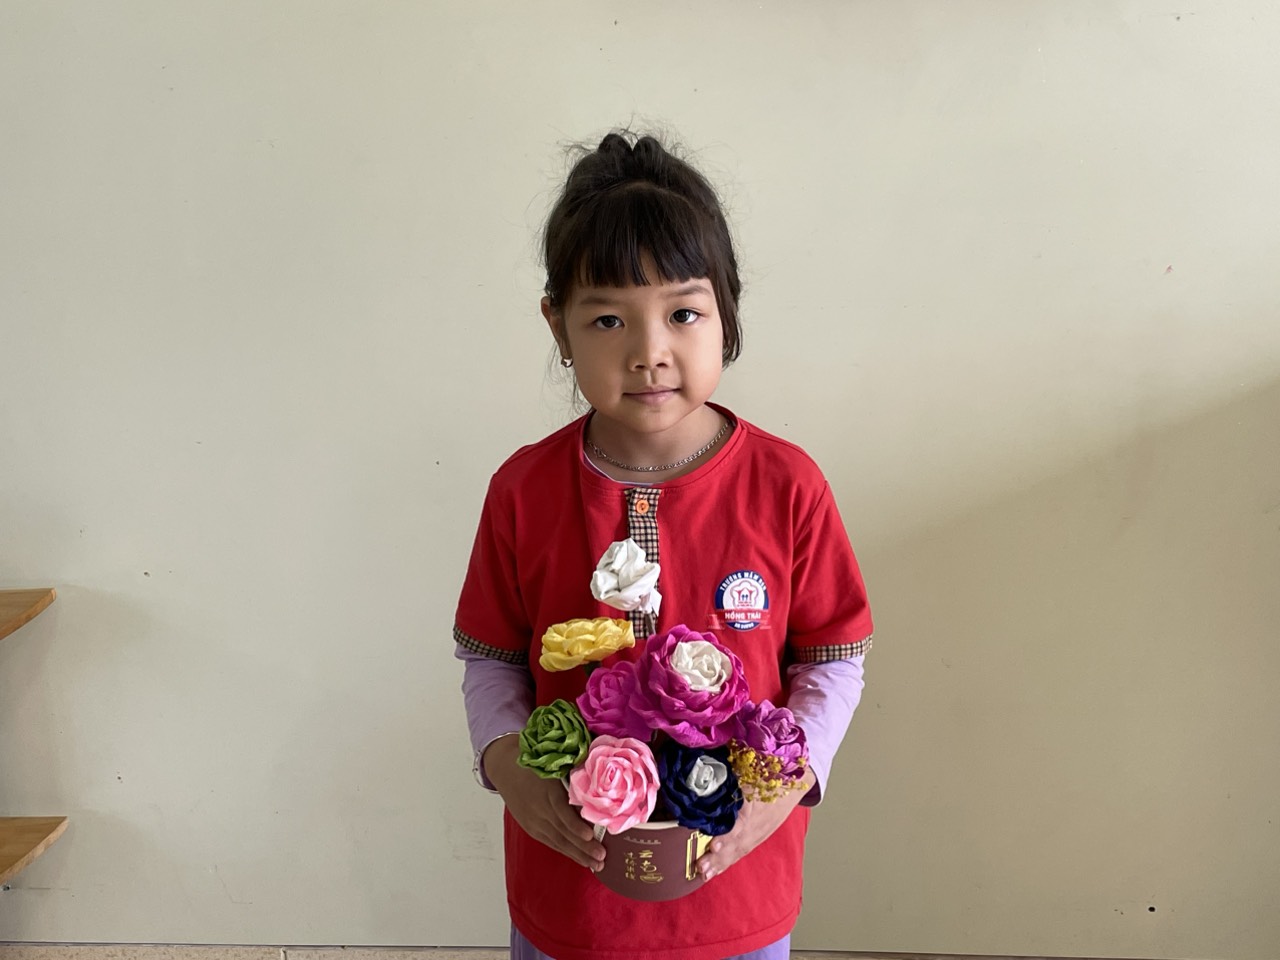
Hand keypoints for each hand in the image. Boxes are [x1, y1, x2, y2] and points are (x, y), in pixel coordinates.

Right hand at [483, 735, 605, 871]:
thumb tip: (599, 781)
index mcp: (547, 791)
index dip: (575, 825)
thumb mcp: (553, 765)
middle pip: (562, 831)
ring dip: (577, 854)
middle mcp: (539, 809)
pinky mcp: (531, 828)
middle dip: (583, 847)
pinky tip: (579, 858)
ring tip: (595, 864)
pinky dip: (565, 851)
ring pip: (557, 841)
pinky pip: (550, 842)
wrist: (505, 768)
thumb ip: (573, 773)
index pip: (562, 812)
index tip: (590, 835)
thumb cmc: (534, 763)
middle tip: (601, 858)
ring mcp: (534, 821)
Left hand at [695, 768, 814, 880]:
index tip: (713, 845)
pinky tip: (716, 871)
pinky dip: (729, 862)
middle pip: (736, 842)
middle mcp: (757, 823)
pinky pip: (743, 851)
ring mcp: (759, 832)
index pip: (739, 824)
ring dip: (721, 863)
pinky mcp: (759, 837)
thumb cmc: (769, 774)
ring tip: (704, 874)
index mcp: (754, 805)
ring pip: (739, 850)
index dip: (727, 837)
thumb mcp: (751, 771)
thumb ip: (728, 777)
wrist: (794, 783)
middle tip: (700, 866)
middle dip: (718, 857)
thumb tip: (704, 774)